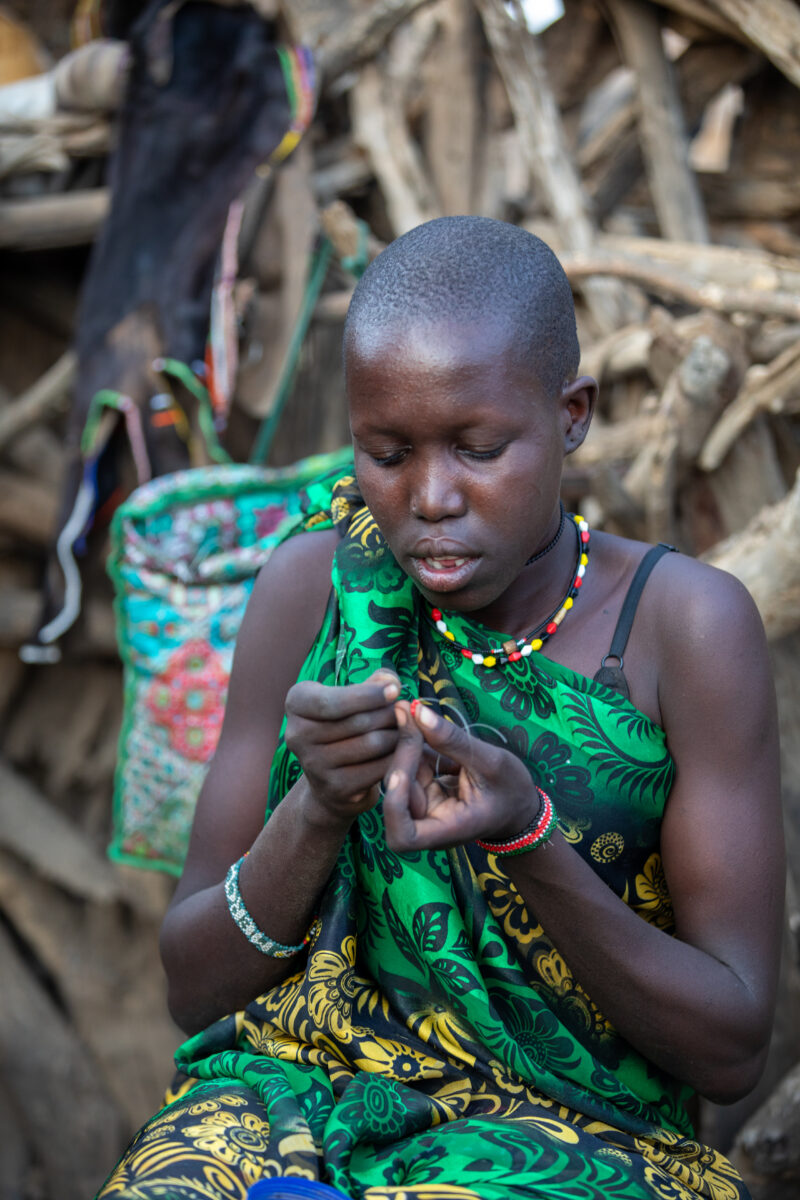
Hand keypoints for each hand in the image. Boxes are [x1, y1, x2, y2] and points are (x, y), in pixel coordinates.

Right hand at [284, 670, 400, 826]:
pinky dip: (396, 757)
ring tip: (406, 727)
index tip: (395, 690)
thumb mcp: (353, 696)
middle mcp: (297, 734)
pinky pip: (378, 768)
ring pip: (371, 743)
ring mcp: (313, 764)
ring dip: (397, 734)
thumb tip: (391, 682)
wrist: (331, 776)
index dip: (368, 695)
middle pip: (358, 721)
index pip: (332, 701)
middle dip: (390, 714)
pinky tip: (402, 750)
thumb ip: (374, 682)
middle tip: (406, 711)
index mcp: (297, 702)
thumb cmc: (346, 723)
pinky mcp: (334, 787)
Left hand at [382, 701, 540, 851]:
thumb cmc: (512, 789)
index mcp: (448, 829)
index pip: (403, 838)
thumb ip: (452, 740)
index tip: (402, 773)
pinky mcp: (425, 790)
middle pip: (397, 796)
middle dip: (402, 756)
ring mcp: (425, 807)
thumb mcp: (490, 761)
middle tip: (410, 715)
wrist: (521, 803)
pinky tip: (420, 724)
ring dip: (405, 745)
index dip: (394, 807)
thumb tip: (417, 710)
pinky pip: (409, 767)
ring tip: (413, 714)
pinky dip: (413, 745)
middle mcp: (430, 822)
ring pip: (399, 776)